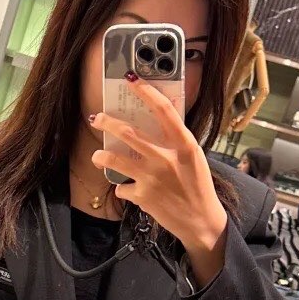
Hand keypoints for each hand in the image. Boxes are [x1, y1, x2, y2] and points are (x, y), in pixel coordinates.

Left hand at [92, 78, 228, 283]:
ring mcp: (152, 178)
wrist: (201, 220)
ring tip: (98, 156)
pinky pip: (122, 187)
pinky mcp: (142, 196)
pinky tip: (130, 190)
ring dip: (101, 156)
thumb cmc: (198, 186)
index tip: (131, 80)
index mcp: (184, 145)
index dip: (146, 92)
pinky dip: (123, 188)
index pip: (163, 110)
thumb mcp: (194, 157)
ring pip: (114, 159)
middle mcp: (166, 158)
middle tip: (97, 118)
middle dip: (107, 123)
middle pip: (128, 133)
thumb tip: (167, 108)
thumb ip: (178, 137)